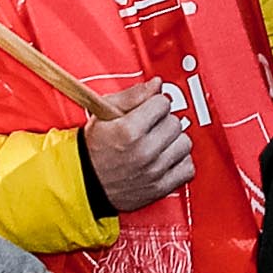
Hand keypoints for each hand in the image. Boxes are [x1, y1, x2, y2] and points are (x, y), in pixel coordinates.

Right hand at [78, 84, 197, 212]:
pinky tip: (165, 158)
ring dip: (173, 141)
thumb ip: (132, 96)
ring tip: (157, 143)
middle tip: (150, 127)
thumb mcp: (102, 114)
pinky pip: (188, 168)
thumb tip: (156, 84)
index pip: (162, 103)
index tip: (148, 110)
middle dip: (163, 121)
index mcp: (129, 131)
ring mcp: (153, 171)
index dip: (154, 104)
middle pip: (175, 123)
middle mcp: (144, 152)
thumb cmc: (92, 148)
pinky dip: (179, 162)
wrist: (84, 181)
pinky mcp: (160, 188)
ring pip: (184, 144)